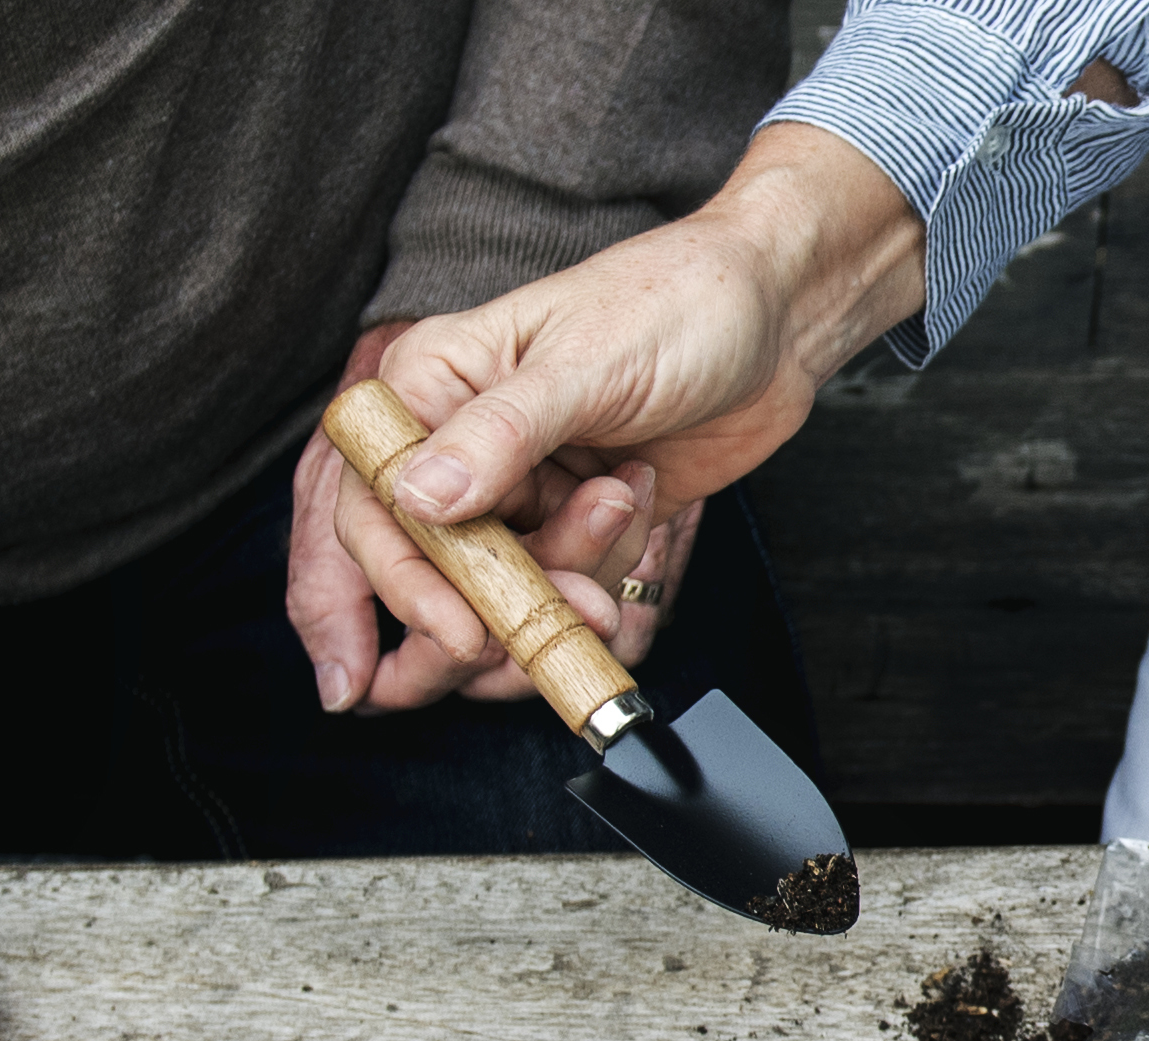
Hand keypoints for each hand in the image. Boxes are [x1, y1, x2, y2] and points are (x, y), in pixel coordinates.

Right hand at [328, 122, 925, 679]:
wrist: (773, 319)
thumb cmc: (680, 301)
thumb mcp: (588, 362)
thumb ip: (500, 433)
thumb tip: (417, 496)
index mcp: (434, 384)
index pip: (375, 505)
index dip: (407, 582)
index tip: (466, 632)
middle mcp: (460, 443)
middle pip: (433, 570)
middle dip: (503, 602)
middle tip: (570, 606)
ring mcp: (515, 489)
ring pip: (507, 590)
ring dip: (571, 576)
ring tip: (623, 503)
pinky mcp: (567, 522)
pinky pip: (564, 588)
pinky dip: (608, 567)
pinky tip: (641, 497)